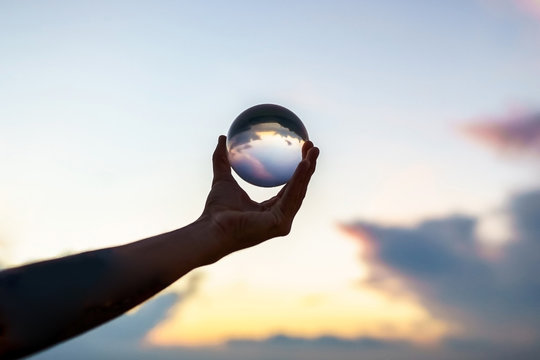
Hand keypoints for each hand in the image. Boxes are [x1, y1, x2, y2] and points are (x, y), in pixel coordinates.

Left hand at [202, 135, 318, 253]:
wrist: (213, 229)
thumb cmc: (217, 210)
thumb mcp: (222, 178)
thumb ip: (222, 159)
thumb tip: (222, 137)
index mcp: (270, 209)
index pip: (289, 187)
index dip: (297, 169)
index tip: (302, 149)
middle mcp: (280, 216)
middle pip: (299, 188)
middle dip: (308, 166)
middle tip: (313, 146)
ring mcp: (282, 222)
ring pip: (298, 191)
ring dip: (307, 169)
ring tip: (312, 151)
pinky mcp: (281, 224)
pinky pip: (291, 197)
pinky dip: (298, 179)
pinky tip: (303, 164)